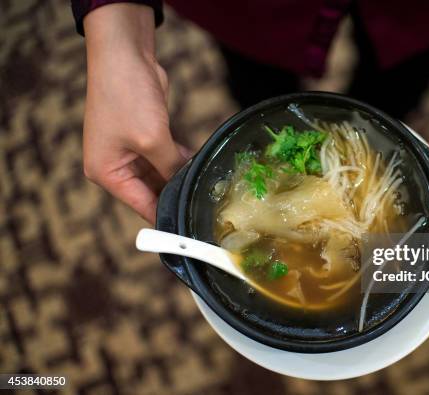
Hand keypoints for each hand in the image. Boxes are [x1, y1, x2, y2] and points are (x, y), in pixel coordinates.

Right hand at [82, 4, 189, 222]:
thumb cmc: (127, 97)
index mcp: (107, 173)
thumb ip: (170, 168)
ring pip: (160, 174)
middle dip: (175, 195)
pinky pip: (165, 157)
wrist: (125, 55)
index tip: (190, 228)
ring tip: (205, 187)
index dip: (165, 218)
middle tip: (203, 206)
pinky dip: (180, 161)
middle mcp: (115, 165)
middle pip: (150, 192)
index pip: (141, 206)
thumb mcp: (152, 140)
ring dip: (180, 177)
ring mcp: (129, 150)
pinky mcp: (144, 136)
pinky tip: (198, 165)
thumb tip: (187, 185)